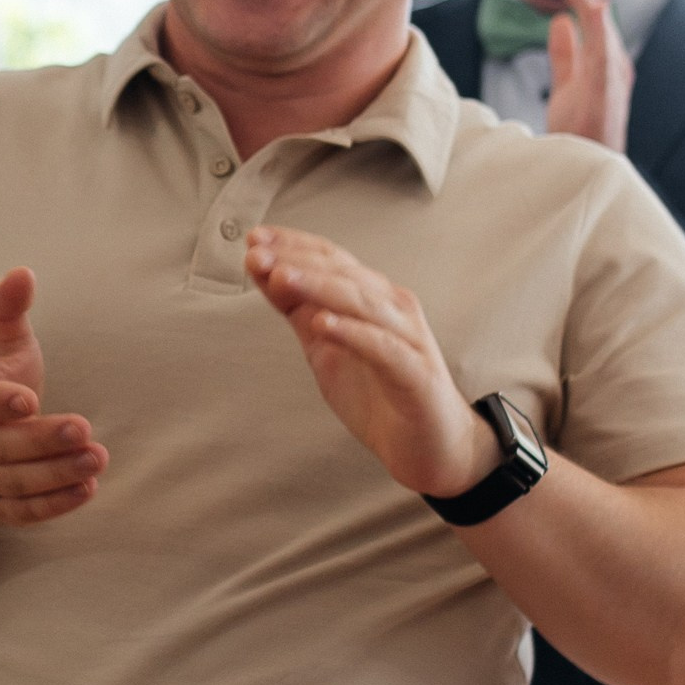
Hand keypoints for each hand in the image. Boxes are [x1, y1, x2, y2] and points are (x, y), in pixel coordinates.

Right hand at [0, 268, 107, 525]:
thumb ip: (6, 306)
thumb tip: (22, 272)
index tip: (30, 399)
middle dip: (42, 440)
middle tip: (85, 427)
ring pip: (13, 482)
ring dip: (56, 473)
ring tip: (97, 458)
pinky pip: (22, 512)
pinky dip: (54, 505)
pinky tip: (88, 488)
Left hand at [245, 227, 499, 500]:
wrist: (431, 446)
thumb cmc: (382, 392)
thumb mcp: (326, 349)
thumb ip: (300, 313)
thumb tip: (266, 274)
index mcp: (371, 298)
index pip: (330, 260)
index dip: (293, 245)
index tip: (253, 238)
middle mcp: (392, 309)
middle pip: (343, 273)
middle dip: (297, 261)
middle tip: (257, 253)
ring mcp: (408, 338)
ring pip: (363, 302)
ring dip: (319, 287)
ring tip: (281, 277)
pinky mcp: (416, 374)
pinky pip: (383, 348)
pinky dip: (353, 333)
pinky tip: (323, 325)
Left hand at [541, 0, 633, 148]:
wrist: (587, 171)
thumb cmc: (581, 134)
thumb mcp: (566, 86)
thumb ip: (565, 55)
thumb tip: (560, 21)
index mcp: (604, 61)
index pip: (590, 18)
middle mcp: (613, 64)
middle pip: (597, 16)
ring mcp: (612, 76)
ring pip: (601, 26)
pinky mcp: (606, 90)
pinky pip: (605, 53)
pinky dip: (599, 28)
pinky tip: (591, 6)